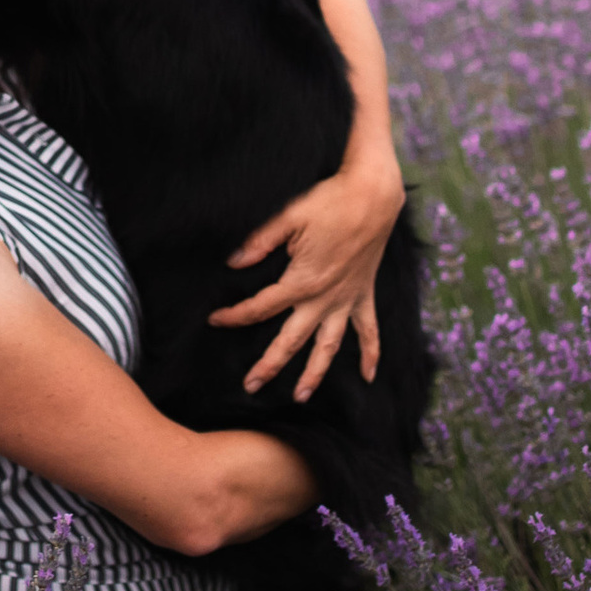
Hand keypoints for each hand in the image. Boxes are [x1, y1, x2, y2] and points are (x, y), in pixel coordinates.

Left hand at [210, 146, 405, 401]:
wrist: (374, 195)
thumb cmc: (330, 201)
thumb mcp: (289, 216)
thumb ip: (260, 241)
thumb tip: (233, 262)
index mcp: (302, 281)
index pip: (260, 307)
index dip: (235, 316)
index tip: (215, 320)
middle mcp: (324, 299)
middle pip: (291, 340)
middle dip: (269, 365)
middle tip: (251, 385)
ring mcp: (346, 300)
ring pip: (329, 346)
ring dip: (315, 373)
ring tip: (300, 396)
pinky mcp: (364, 295)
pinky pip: (369, 331)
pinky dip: (371, 354)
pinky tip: (368, 376)